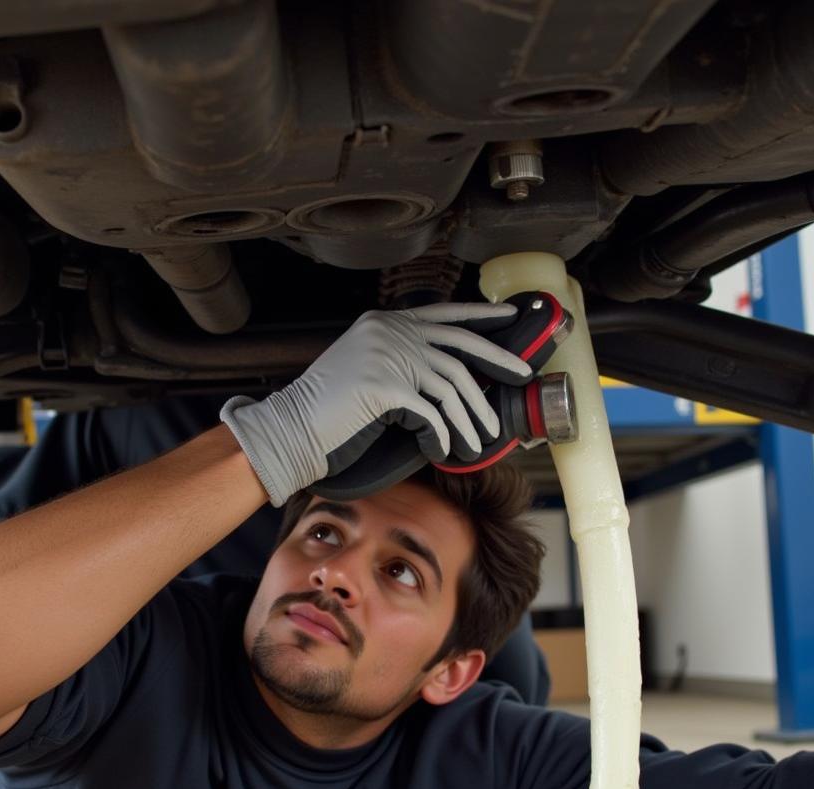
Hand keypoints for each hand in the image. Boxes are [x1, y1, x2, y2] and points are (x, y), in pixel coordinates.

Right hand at [220, 303, 532, 504]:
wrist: (293, 427)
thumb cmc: (329, 409)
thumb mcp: (366, 368)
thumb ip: (399, 358)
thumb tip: (445, 376)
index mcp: (386, 322)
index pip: (445, 313)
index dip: (481, 317)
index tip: (509, 318)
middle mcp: (389, 331)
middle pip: (460, 345)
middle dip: (497, 361)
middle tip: (521, 375)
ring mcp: (388, 355)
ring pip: (452, 385)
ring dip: (472, 416)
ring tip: (482, 440)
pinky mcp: (386, 385)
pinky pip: (431, 413)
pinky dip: (442, 435)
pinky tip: (443, 449)